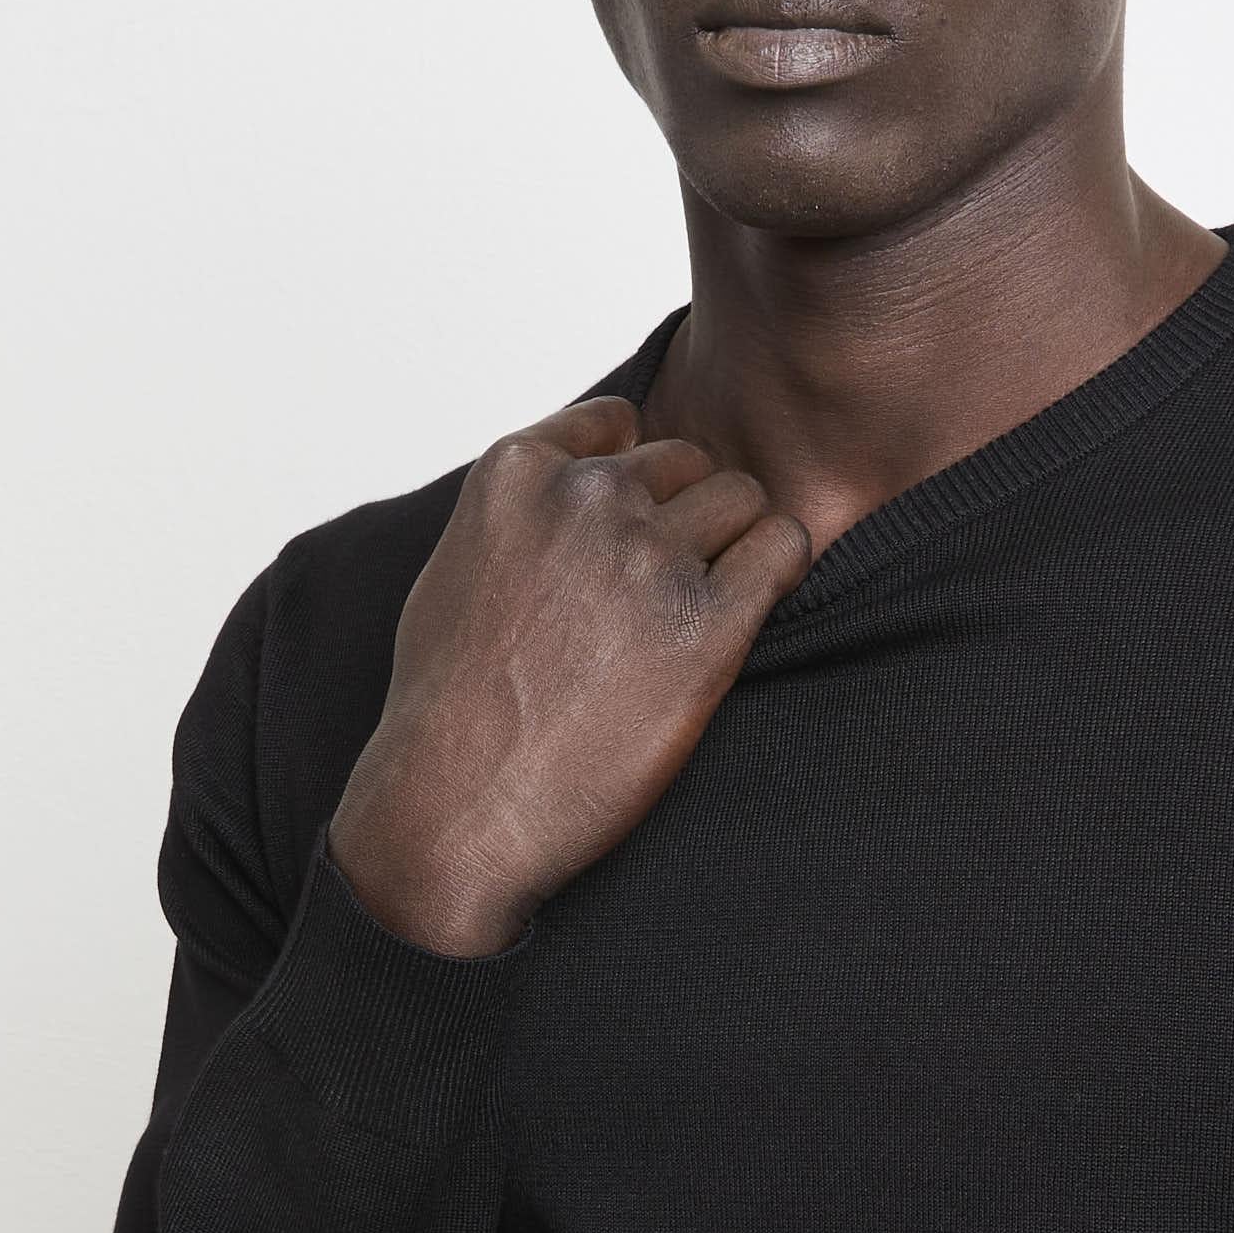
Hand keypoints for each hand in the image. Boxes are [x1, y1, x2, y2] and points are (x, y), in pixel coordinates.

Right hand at [326, 394, 810, 954]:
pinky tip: (745, 615)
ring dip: (734, 546)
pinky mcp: (709, 625)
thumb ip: (524, 509)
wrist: (455, 808)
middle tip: (661, 594)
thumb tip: (582, 477)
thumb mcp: (456, 566)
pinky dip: (779, 571)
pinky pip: (784, 548)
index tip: (624, 537)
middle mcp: (589, 498)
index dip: (634, 483)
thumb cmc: (449, 705)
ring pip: (743, 499)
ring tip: (698, 612)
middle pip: (690, 463)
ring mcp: (650, 557)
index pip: (619, 425)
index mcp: (518, 472)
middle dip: (686, 517)